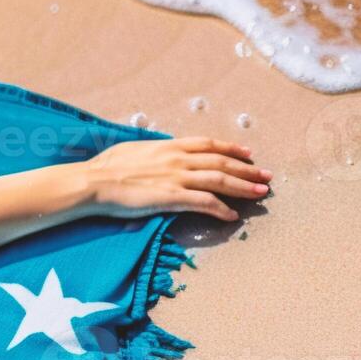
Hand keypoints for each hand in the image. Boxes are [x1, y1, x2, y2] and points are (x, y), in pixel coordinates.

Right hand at [83, 136, 269, 220]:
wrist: (94, 182)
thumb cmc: (106, 167)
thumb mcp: (132, 150)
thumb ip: (153, 152)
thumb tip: (159, 153)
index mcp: (167, 146)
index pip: (207, 144)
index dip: (230, 147)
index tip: (247, 153)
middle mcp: (177, 159)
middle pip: (221, 161)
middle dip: (247, 169)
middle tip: (266, 175)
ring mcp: (176, 178)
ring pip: (219, 180)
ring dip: (243, 187)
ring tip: (261, 193)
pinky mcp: (172, 197)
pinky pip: (205, 203)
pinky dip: (221, 209)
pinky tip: (232, 216)